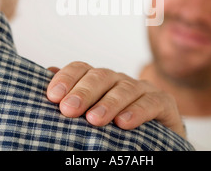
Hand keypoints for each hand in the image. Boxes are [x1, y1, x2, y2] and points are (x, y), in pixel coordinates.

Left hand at [46, 61, 185, 137]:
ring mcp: (143, 90)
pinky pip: (151, 103)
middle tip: (68, 110)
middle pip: (101, 76)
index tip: (52, 97)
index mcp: (100, 80)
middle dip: (83, 92)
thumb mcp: (91, 112)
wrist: (156, 140)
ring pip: (125, 89)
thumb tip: (47, 72)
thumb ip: (72, 95)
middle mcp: (119, 81)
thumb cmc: (116, 128)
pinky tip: (124, 123)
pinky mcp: (163, 103)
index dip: (66, 79)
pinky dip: (138, 111)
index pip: (81, 69)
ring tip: (94, 120)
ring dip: (109, 103)